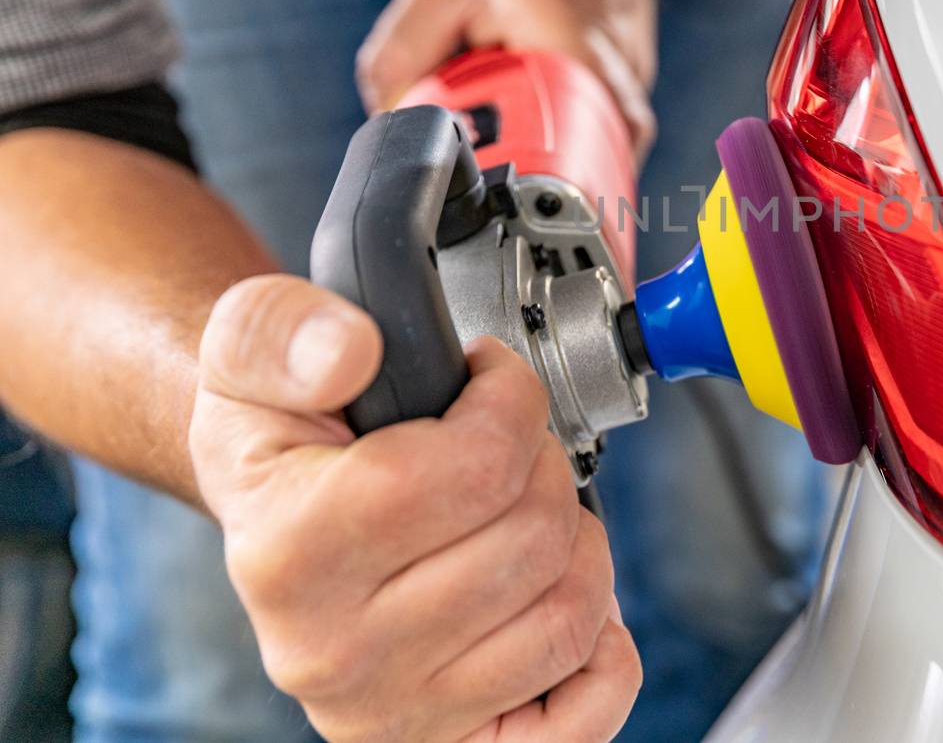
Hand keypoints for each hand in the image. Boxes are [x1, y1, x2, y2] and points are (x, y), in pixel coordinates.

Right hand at [190, 275, 640, 741]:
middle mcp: (333, 654)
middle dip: (543, 465)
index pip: (471, 468)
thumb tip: (349, 350)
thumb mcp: (251, 351)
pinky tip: (551, 601)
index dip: (509, 400)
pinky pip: (585, 715)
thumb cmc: (285, 438)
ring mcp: (394, 713)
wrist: (275, 521)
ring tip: (524, 517)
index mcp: (288, 551)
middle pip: (532, 537)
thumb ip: (286, 329)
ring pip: (568, 614)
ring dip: (576, 544)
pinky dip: (601, 652)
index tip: (490, 380)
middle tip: (507, 451)